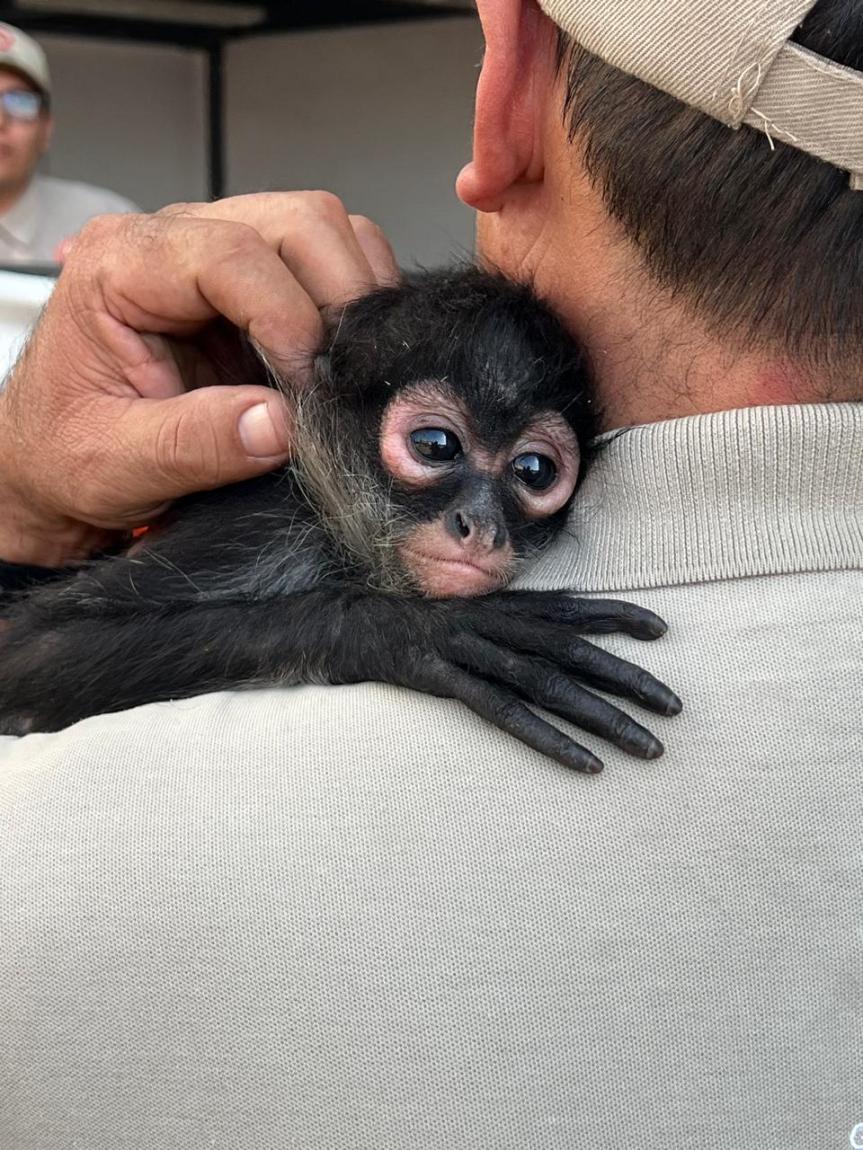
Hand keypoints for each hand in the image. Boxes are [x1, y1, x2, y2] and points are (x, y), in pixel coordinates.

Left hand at [0, 192, 397, 565]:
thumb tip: (282, 424)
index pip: (232, 254)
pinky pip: (332, 266)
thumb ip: (198, 443)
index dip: (288, 319)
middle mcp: (173, 240)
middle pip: (298, 221)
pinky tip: (335, 363)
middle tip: (341, 378)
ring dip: (352, 299)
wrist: (55, 464)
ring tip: (340, 372)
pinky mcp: (255, 286)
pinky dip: (354, 309)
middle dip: (338, 298)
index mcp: (118, 265)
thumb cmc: (66, 453)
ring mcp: (220, 255)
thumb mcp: (115, 464)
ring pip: (326, 232)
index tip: (308, 388)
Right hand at [336, 591, 682, 773]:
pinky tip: (585, 765)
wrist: (351, 628)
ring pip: (548, 686)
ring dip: (603, 718)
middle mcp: (494, 624)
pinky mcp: (444, 680)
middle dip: (629, 678)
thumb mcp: (471, 617)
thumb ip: (515, 621)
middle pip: (573, 652)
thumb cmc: (418, 628)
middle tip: (675, 707)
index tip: (663, 630)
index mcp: (504, 607)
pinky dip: (548, 740)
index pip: (573, 608)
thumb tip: (563, 625)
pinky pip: (504, 714)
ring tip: (648, 747)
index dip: (618, 614)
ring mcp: (470, 652)